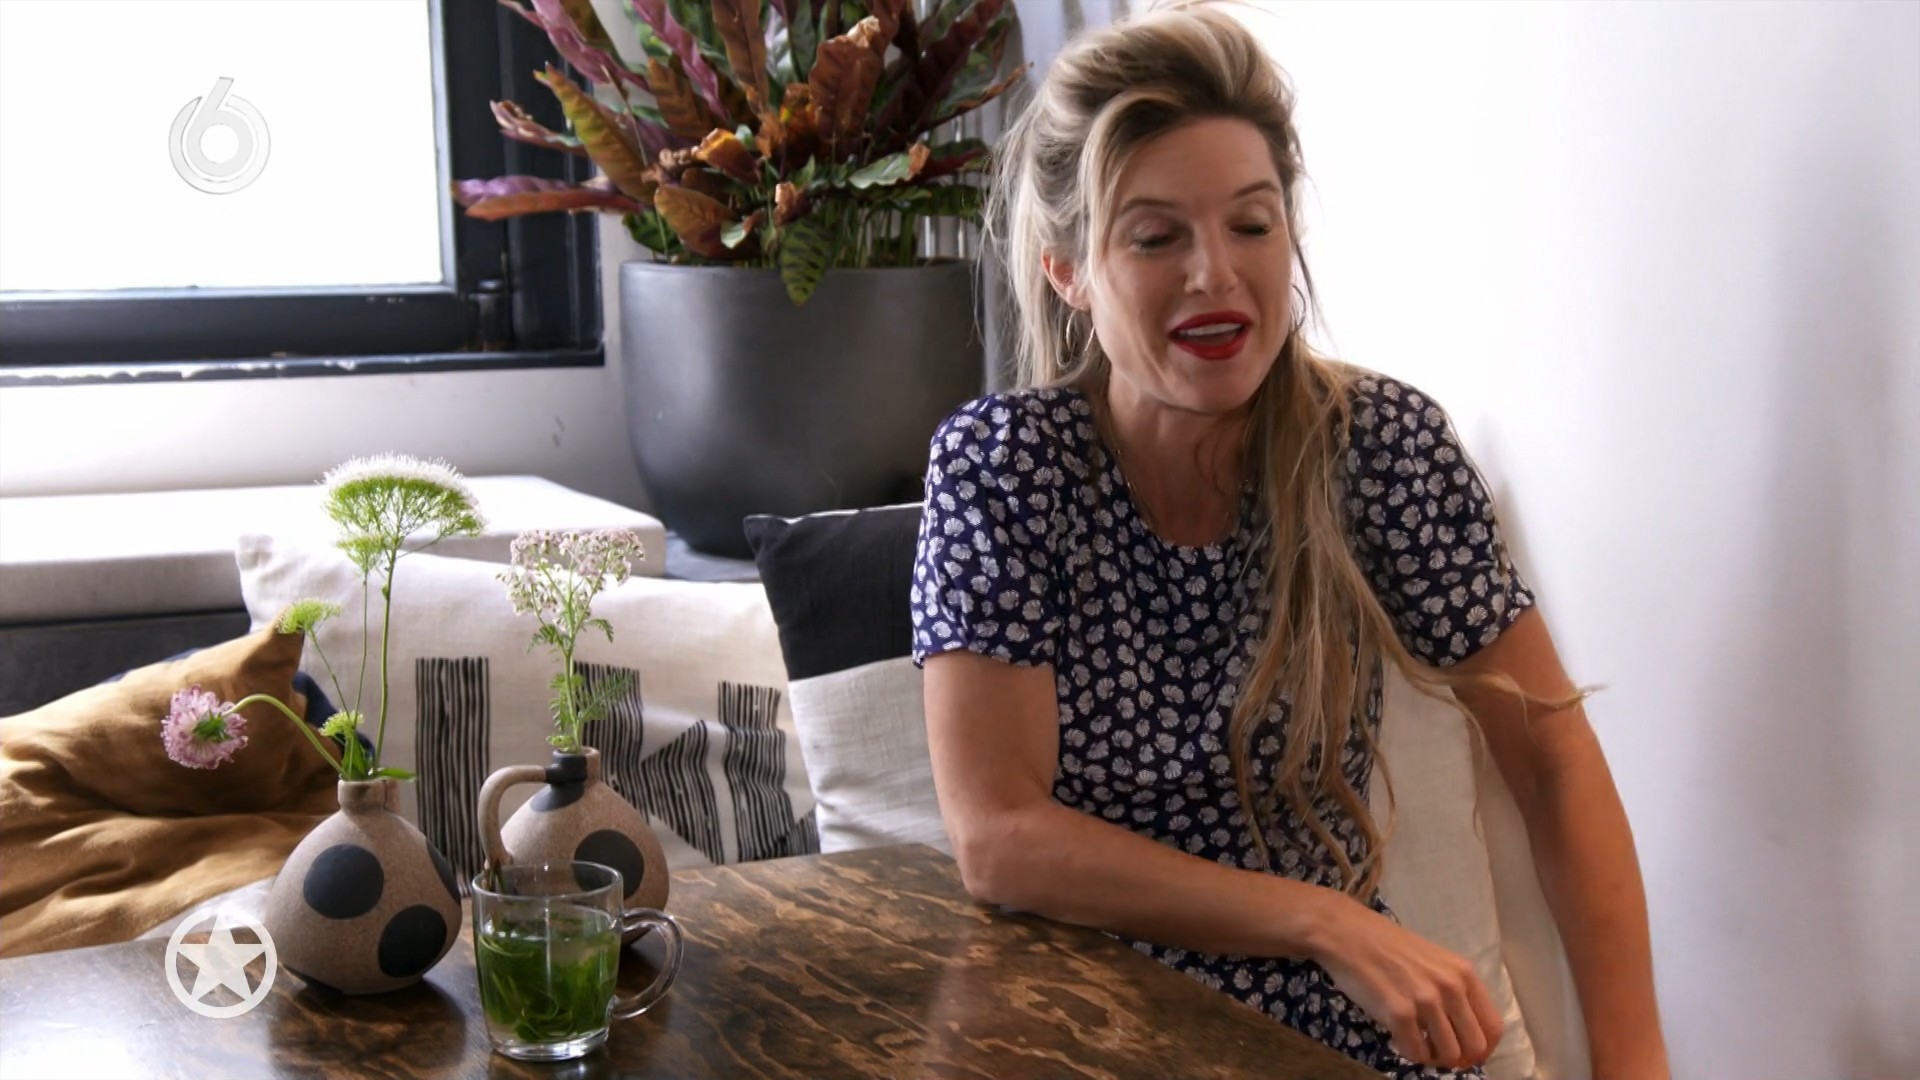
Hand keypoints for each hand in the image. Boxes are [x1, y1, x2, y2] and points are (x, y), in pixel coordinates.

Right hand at [1310, 894, 1503, 1068]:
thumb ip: (1453, 989)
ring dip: (1432, 1056)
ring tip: (1415, 1041)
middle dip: (1459, 1058)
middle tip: (1437, 1052)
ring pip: (1448, 1055)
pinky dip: (1408, 1052)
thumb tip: (1463, 1031)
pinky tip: (1397, 1036)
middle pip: (1475, 1047)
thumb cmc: (1386, 945)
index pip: (1494, 1027)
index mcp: (1464, 973)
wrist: (1346, 933)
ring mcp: (1426, 1001)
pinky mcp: (1399, 1013)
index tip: (1466, 1052)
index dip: (1483, 1048)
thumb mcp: (1434, 960)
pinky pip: (1416, 1052)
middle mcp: (1451, 987)